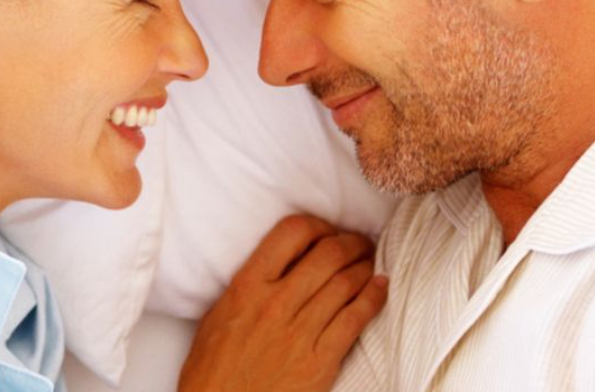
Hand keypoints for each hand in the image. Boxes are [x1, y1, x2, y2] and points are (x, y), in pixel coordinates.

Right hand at [178, 214, 388, 391]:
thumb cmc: (213, 368)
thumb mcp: (220, 313)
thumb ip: (252, 283)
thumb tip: (284, 261)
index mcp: (247, 287)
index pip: (292, 233)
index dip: (318, 225)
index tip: (327, 231)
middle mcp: (276, 304)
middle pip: (328, 254)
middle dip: (352, 242)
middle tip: (361, 242)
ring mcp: (300, 333)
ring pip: (346, 283)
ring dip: (365, 266)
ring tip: (371, 262)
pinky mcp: (320, 361)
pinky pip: (355, 319)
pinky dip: (374, 297)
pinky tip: (381, 287)